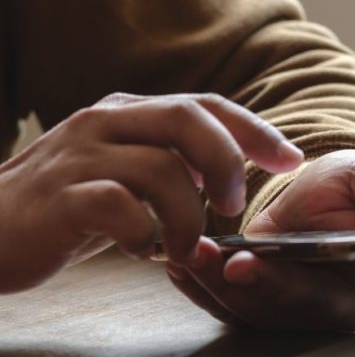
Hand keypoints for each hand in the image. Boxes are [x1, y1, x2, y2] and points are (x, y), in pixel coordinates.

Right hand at [0, 93, 302, 292]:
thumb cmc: (65, 206)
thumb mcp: (123, 173)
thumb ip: (169, 163)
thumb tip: (225, 172)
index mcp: (128, 113)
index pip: (205, 106)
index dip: (254, 130)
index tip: (291, 159)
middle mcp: (105, 123)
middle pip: (189, 119)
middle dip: (228, 163)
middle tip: (233, 208)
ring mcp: (80, 157)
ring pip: (162, 168)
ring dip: (188, 217)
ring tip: (184, 247)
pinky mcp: (60, 198)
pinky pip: (120, 208)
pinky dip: (145, 235)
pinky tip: (141, 251)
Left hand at [166, 150, 354, 330]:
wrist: (313, 200)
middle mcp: (351, 301)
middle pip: (322, 308)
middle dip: (279, 287)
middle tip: (243, 264)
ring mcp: (306, 312)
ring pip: (272, 313)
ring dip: (231, 288)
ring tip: (198, 254)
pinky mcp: (266, 308)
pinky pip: (236, 309)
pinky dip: (207, 287)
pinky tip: (184, 263)